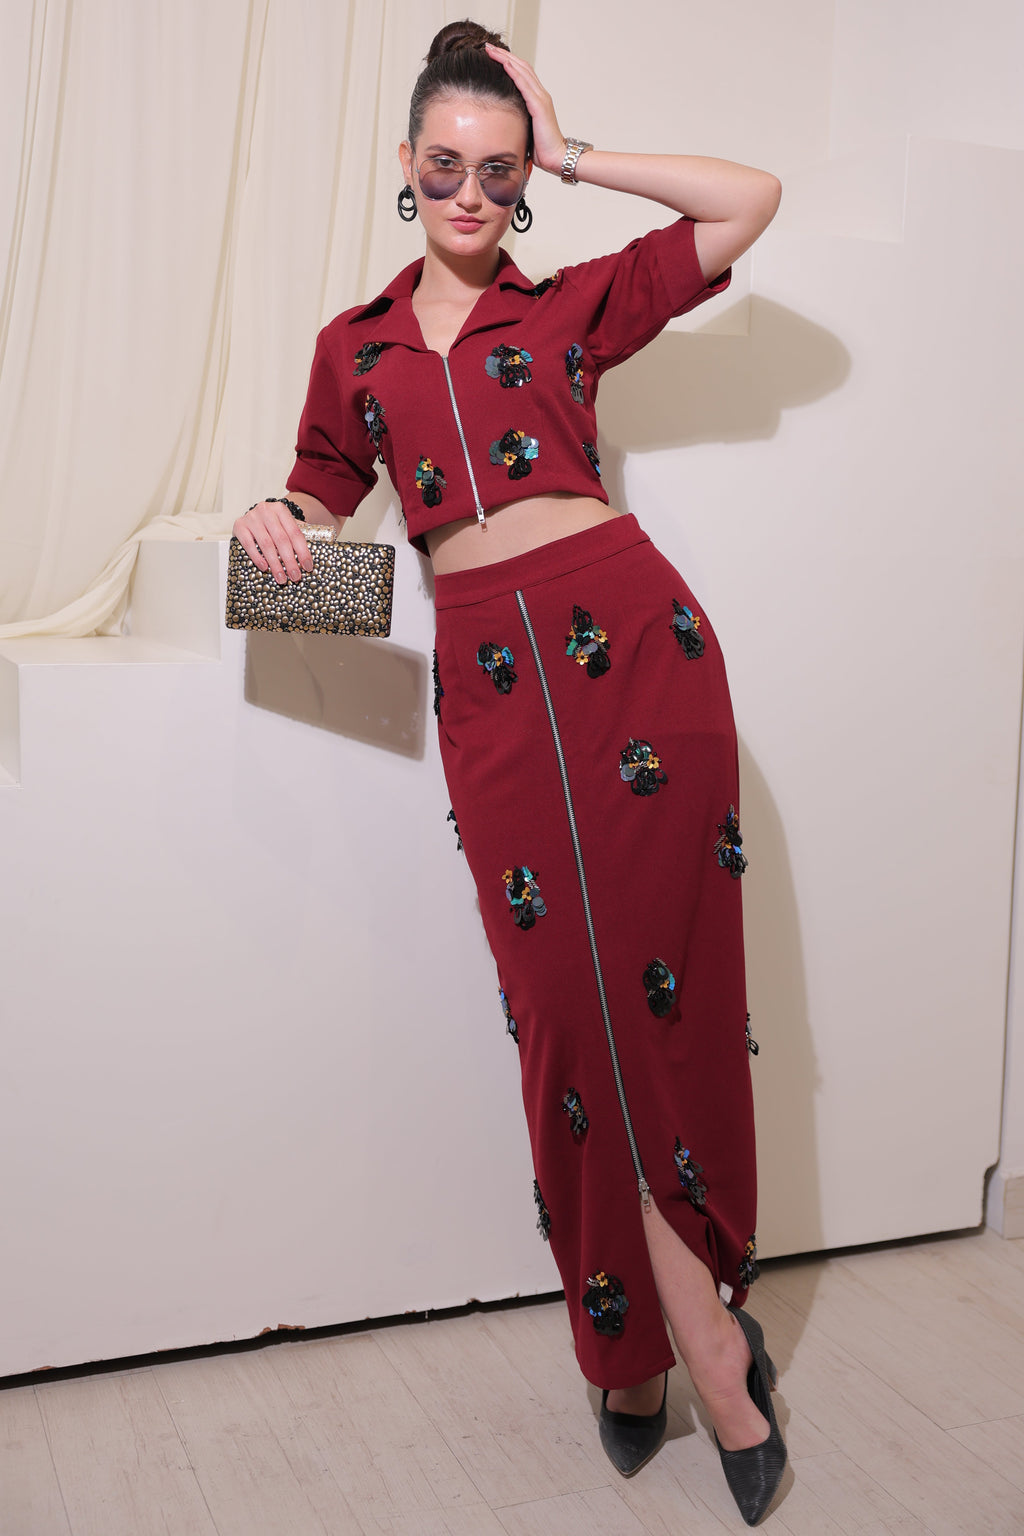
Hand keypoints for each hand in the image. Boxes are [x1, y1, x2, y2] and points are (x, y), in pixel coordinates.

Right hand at [232, 500, 313, 584]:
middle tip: (295, 577)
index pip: (295, 533)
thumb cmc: (272, 524)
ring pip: (266, 544)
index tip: (308, 567)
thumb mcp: (285, 525)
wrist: (253, 515)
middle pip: (281, 540)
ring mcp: (251, 517)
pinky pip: (249, 544)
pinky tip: (265, 568)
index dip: (303, 551)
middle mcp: (266, 510)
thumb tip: (309, 560)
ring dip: (275, 564)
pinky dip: (257, 557)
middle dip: (290, 561)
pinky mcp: (239, 526)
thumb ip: (296, 536)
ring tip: (281, 578)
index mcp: (281, 509)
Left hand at [485, 42, 565, 177]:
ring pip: (522, 71)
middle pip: (521, 67)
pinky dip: (514, 73)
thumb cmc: (542, 148)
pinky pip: (525, 85)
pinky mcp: (539, 106)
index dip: (508, 62)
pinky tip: (504, 64)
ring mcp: (541, 99)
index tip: (493, 55)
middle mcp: (541, 94)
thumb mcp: (526, 129)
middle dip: (504, 55)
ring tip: (492, 50)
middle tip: (488, 46)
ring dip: (506, 59)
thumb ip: (517, 119)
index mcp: (538, 99)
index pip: (522, 73)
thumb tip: (501, 120)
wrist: (556, 158)